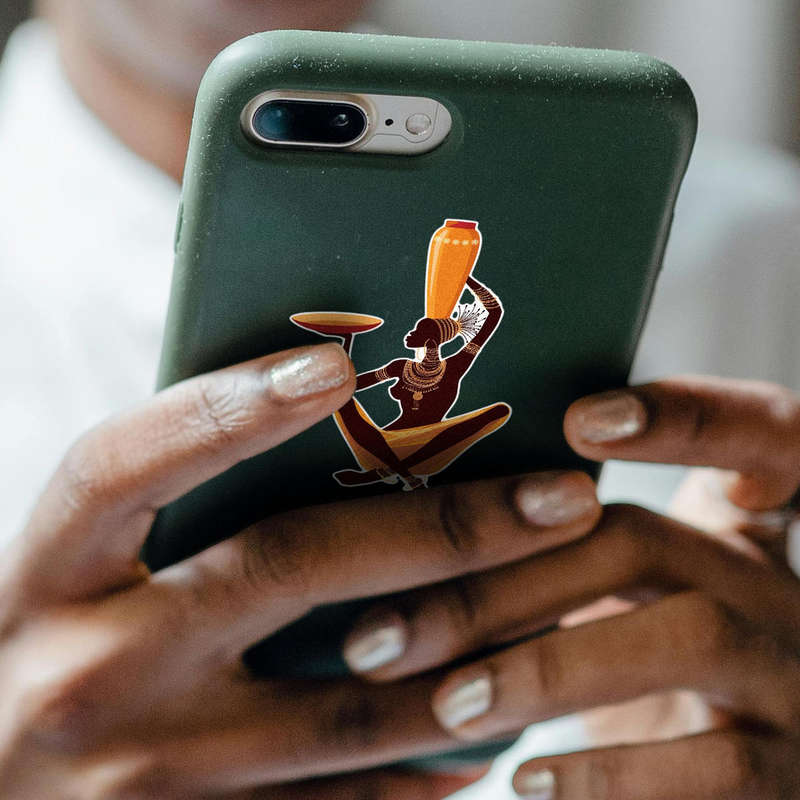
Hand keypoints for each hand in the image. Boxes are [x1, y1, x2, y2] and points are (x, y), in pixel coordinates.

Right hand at [0, 342, 601, 798]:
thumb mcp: (72, 577)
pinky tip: (490, 730)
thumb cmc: (41, 660)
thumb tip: (314, 432)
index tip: (339, 361)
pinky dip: (422, 767)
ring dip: (471, 656)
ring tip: (569, 603)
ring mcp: (142, 778)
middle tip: (563, 496)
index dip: (230, 404)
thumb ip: (170, 515)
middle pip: (287, 569)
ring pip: (345, 709)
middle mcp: (86, 670)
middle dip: (445, 529)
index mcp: (48, 573)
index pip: (131, 460)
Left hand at [341, 377, 799, 798]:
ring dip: (549, 667)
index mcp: (737, 525)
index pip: (754, 431)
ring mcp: (792, 673)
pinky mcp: (790, 771)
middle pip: (644, 539)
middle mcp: (771, 583)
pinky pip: (716, 767)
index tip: (581, 420)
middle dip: (507, 579)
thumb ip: (566, 549)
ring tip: (447, 704)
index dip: (686, 414)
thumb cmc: (649, 657)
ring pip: (687, 635)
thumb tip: (410, 526)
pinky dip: (610, 774)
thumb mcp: (631, 594)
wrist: (740, 772)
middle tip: (383, 632)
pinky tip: (526, 781)